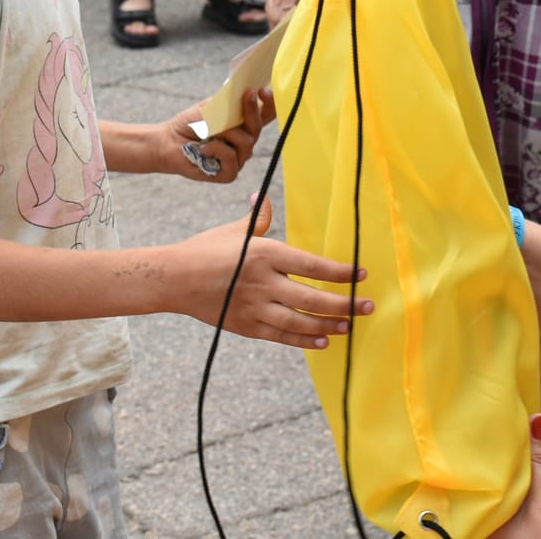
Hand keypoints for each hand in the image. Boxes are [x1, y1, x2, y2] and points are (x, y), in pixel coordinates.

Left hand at [162, 86, 275, 182]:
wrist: (168, 142)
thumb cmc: (190, 124)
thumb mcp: (210, 108)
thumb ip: (229, 104)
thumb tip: (246, 95)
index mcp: (243, 125)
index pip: (265, 115)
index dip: (269, 103)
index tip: (262, 90)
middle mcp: (244, 142)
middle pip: (258, 128)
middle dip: (253, 110)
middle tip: (247, 94)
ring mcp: (238, 159)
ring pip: (246, 142)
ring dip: (226, 132)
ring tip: (208, 130)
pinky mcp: (228, 173)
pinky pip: (231, 158)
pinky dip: (217, 149)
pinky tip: (203, 148)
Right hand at [178, 197, 370, 348]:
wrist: (173, 278)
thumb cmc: (204, 250)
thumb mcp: (233, 231)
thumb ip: (256, 219)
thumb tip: (263, 198)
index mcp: (265, 254)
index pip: (311, 264)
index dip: (339, 272)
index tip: (361, 274)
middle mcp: (263, 282)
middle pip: (312, 297)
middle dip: (344, 304)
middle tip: (368, 306)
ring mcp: (254, 307)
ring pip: (299, 321)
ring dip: (328, 325)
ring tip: (349, 327)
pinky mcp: (245, 326)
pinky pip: (280, 336)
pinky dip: (302, 339)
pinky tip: (322, 341)